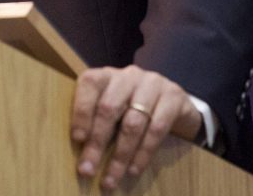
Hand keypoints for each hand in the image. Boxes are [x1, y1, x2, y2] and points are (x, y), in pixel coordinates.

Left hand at [70, 64, 201, 190]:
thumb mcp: (113, 110)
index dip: (82, 110)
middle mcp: (129, 75)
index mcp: (108, 75)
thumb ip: (96, 121)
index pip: (90, 83)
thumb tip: (81, 154)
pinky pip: (156, 129)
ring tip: (111, 178)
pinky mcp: (173, 97)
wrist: (174, 103)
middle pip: (109, 107)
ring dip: (120, 155)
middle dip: (97, 142)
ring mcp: (153, 83)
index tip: (78, 139)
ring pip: (133, 122)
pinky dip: (143, 153)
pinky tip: (134, 169)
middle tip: (88, 169)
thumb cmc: (133, 109)